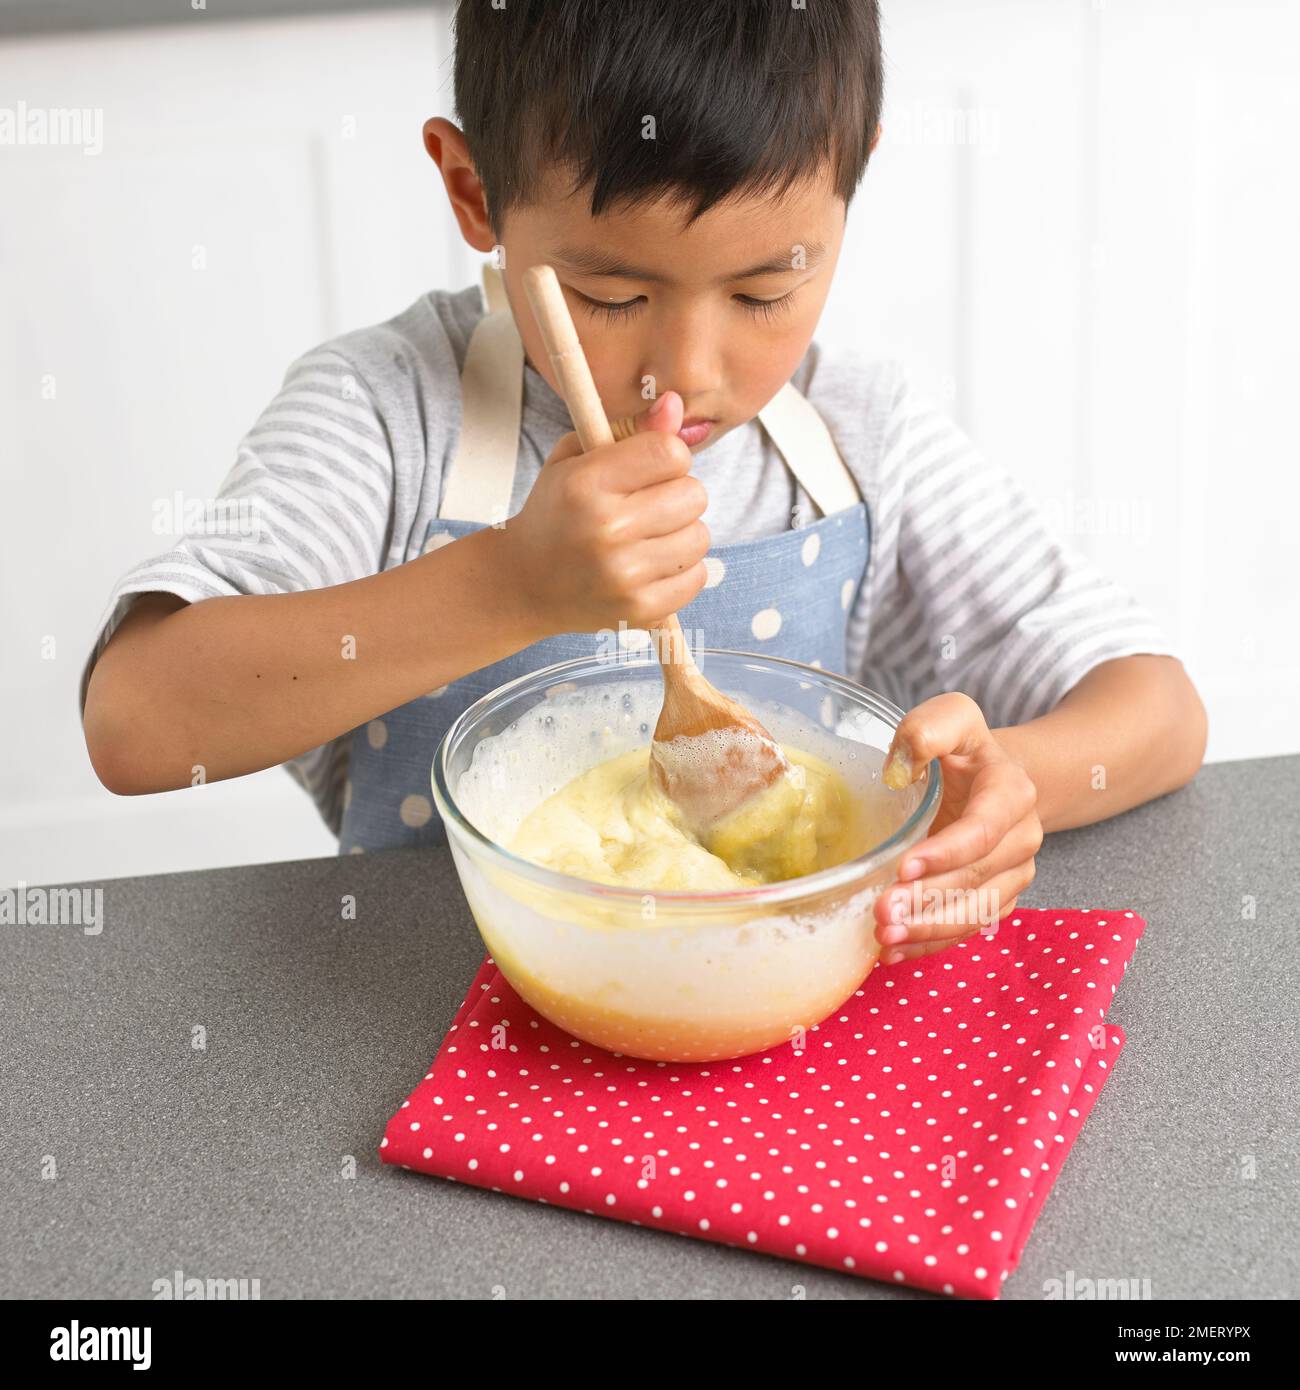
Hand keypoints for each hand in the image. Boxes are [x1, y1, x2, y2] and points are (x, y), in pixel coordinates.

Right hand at [507, 390, 710, 635]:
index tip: (650, 470)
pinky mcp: (640, 609)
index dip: (668, 457)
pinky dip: (682, 571)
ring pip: (700, 537)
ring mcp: (624, 575)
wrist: (524, 582)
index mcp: (587, 484)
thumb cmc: (557, 512)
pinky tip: (651, 566)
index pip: (670, 452)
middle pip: (694, 495)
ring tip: (647, 537)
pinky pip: (697, 578)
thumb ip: (630, 430)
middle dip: (677, 496)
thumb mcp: (577, 459)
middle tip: (647, 507)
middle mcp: (606, 529)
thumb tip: (676, 404)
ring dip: (681, 534)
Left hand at [873, 692, 1042, 964]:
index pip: (983, 830)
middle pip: (977, 878)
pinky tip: (893, 951)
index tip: (903, 866)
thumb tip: (899, 766)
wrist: (989, 777)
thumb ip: (928, 730)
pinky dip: (931, 943)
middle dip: (929, 899)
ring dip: (930, 929)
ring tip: (885, 936)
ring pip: (977, 911)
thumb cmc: (961, 749)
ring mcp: (1012, 873)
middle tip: (882, 911)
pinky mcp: (996, 898)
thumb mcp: (949, 719)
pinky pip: (968, 928)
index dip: (946, 853)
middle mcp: (1021, 837)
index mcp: (1011, 792)